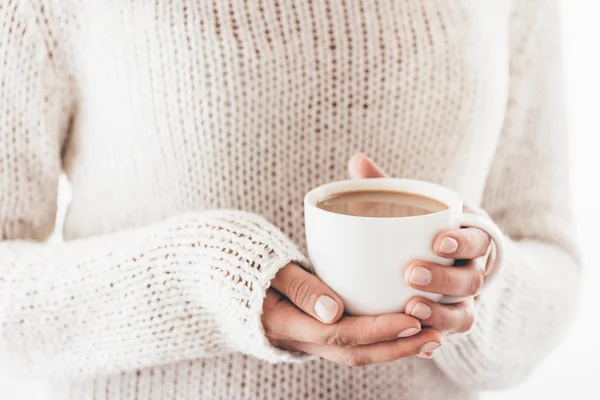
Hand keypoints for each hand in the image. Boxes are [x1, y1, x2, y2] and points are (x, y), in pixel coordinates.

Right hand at [263, 263, 442, 365]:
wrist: (222, 277)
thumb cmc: (245, 263)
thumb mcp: (268, 268)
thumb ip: (299, 286)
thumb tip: (334, 310)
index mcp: (284, 324)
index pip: (339, 334)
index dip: (378, 330)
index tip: (413, 318)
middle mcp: (298, 339)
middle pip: (354, 352)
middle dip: (396, 348)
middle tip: (435, 337)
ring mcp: (305, 338)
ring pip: (354, 352)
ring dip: (393, 348)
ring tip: (430, 338)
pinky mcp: (313, 329)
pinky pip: (349, 342)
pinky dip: (378, 339)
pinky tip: (403, 330)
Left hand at [348, 153, 492, 356]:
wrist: (450, 261)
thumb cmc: (425, 229)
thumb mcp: (415, 207)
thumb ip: (390, 187)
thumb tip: (356, 160)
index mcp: (470, 236)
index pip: (478, 237)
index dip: (463, 241)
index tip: (438, 240)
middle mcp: (474, 269)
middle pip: (472, 279)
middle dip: (444, 278)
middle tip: (411, 274)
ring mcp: (465, 300)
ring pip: (465, 312)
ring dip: (440, 314)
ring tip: (410, 309)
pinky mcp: (452, 320)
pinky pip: (451, 334)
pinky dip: (436, 336)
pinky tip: (417, 340)